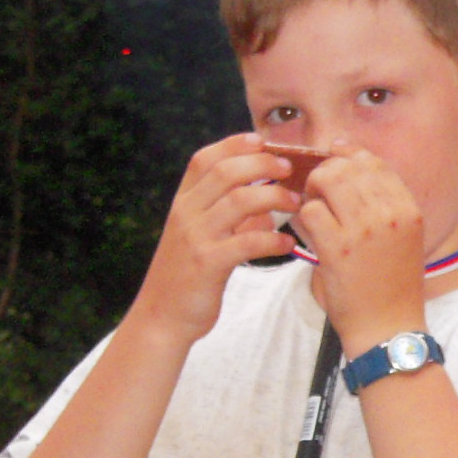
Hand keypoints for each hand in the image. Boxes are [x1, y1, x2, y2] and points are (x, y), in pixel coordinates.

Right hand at [134, 134, 297, 343]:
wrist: (162, 316)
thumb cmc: (187, 277)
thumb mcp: (201, 239)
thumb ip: (228, 219)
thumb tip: (264, 206)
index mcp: (183, 203)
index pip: (204, 159)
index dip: (233, 145)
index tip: (261, 141)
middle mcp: (186, 214)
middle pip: (225, 172)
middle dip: (262, 164)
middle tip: (289, 169)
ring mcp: (196, 237)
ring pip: (239, 201)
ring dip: (273, 198)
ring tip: (295, 204)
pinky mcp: (208, 263)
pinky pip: (247, 242)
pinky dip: (272, 239)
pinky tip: (287, 243)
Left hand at [294, 140, 426, 352]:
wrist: (388, 328)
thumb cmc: (392, 286)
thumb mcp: (404, 239)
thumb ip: (385, 206)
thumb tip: (353, 169)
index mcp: (408, 209)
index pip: (374, 163)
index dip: (349, 153)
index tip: (333, 154)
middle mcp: (390, 214)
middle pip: (347, 167)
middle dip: (324, 173)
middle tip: (317, 193)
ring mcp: (364, 230)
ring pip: (326, 181)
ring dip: (312, 192)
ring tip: (313, 211)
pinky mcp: (338, 248)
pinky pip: (310, 211)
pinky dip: (303, 219)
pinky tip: (308, 234)